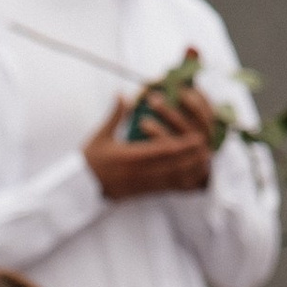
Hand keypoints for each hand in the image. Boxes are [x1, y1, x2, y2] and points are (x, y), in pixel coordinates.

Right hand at [84, 92, 216, 203]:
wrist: (78, 190)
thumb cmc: (88, 161)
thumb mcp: (100, 136)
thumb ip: (115, 115)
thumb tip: (122, 93)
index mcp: (128, 157)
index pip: (160, 150)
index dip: (181, 145)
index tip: (196, 137)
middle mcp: (137, 173)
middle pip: (171, 165)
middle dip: (191, 158)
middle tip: (208, 148)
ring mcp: (140, 185)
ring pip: (171, 179)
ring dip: (190, 171)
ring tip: (205, 162)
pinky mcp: (141, 193)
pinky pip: (165, 188)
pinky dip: (180, 182)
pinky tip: (191, 177)